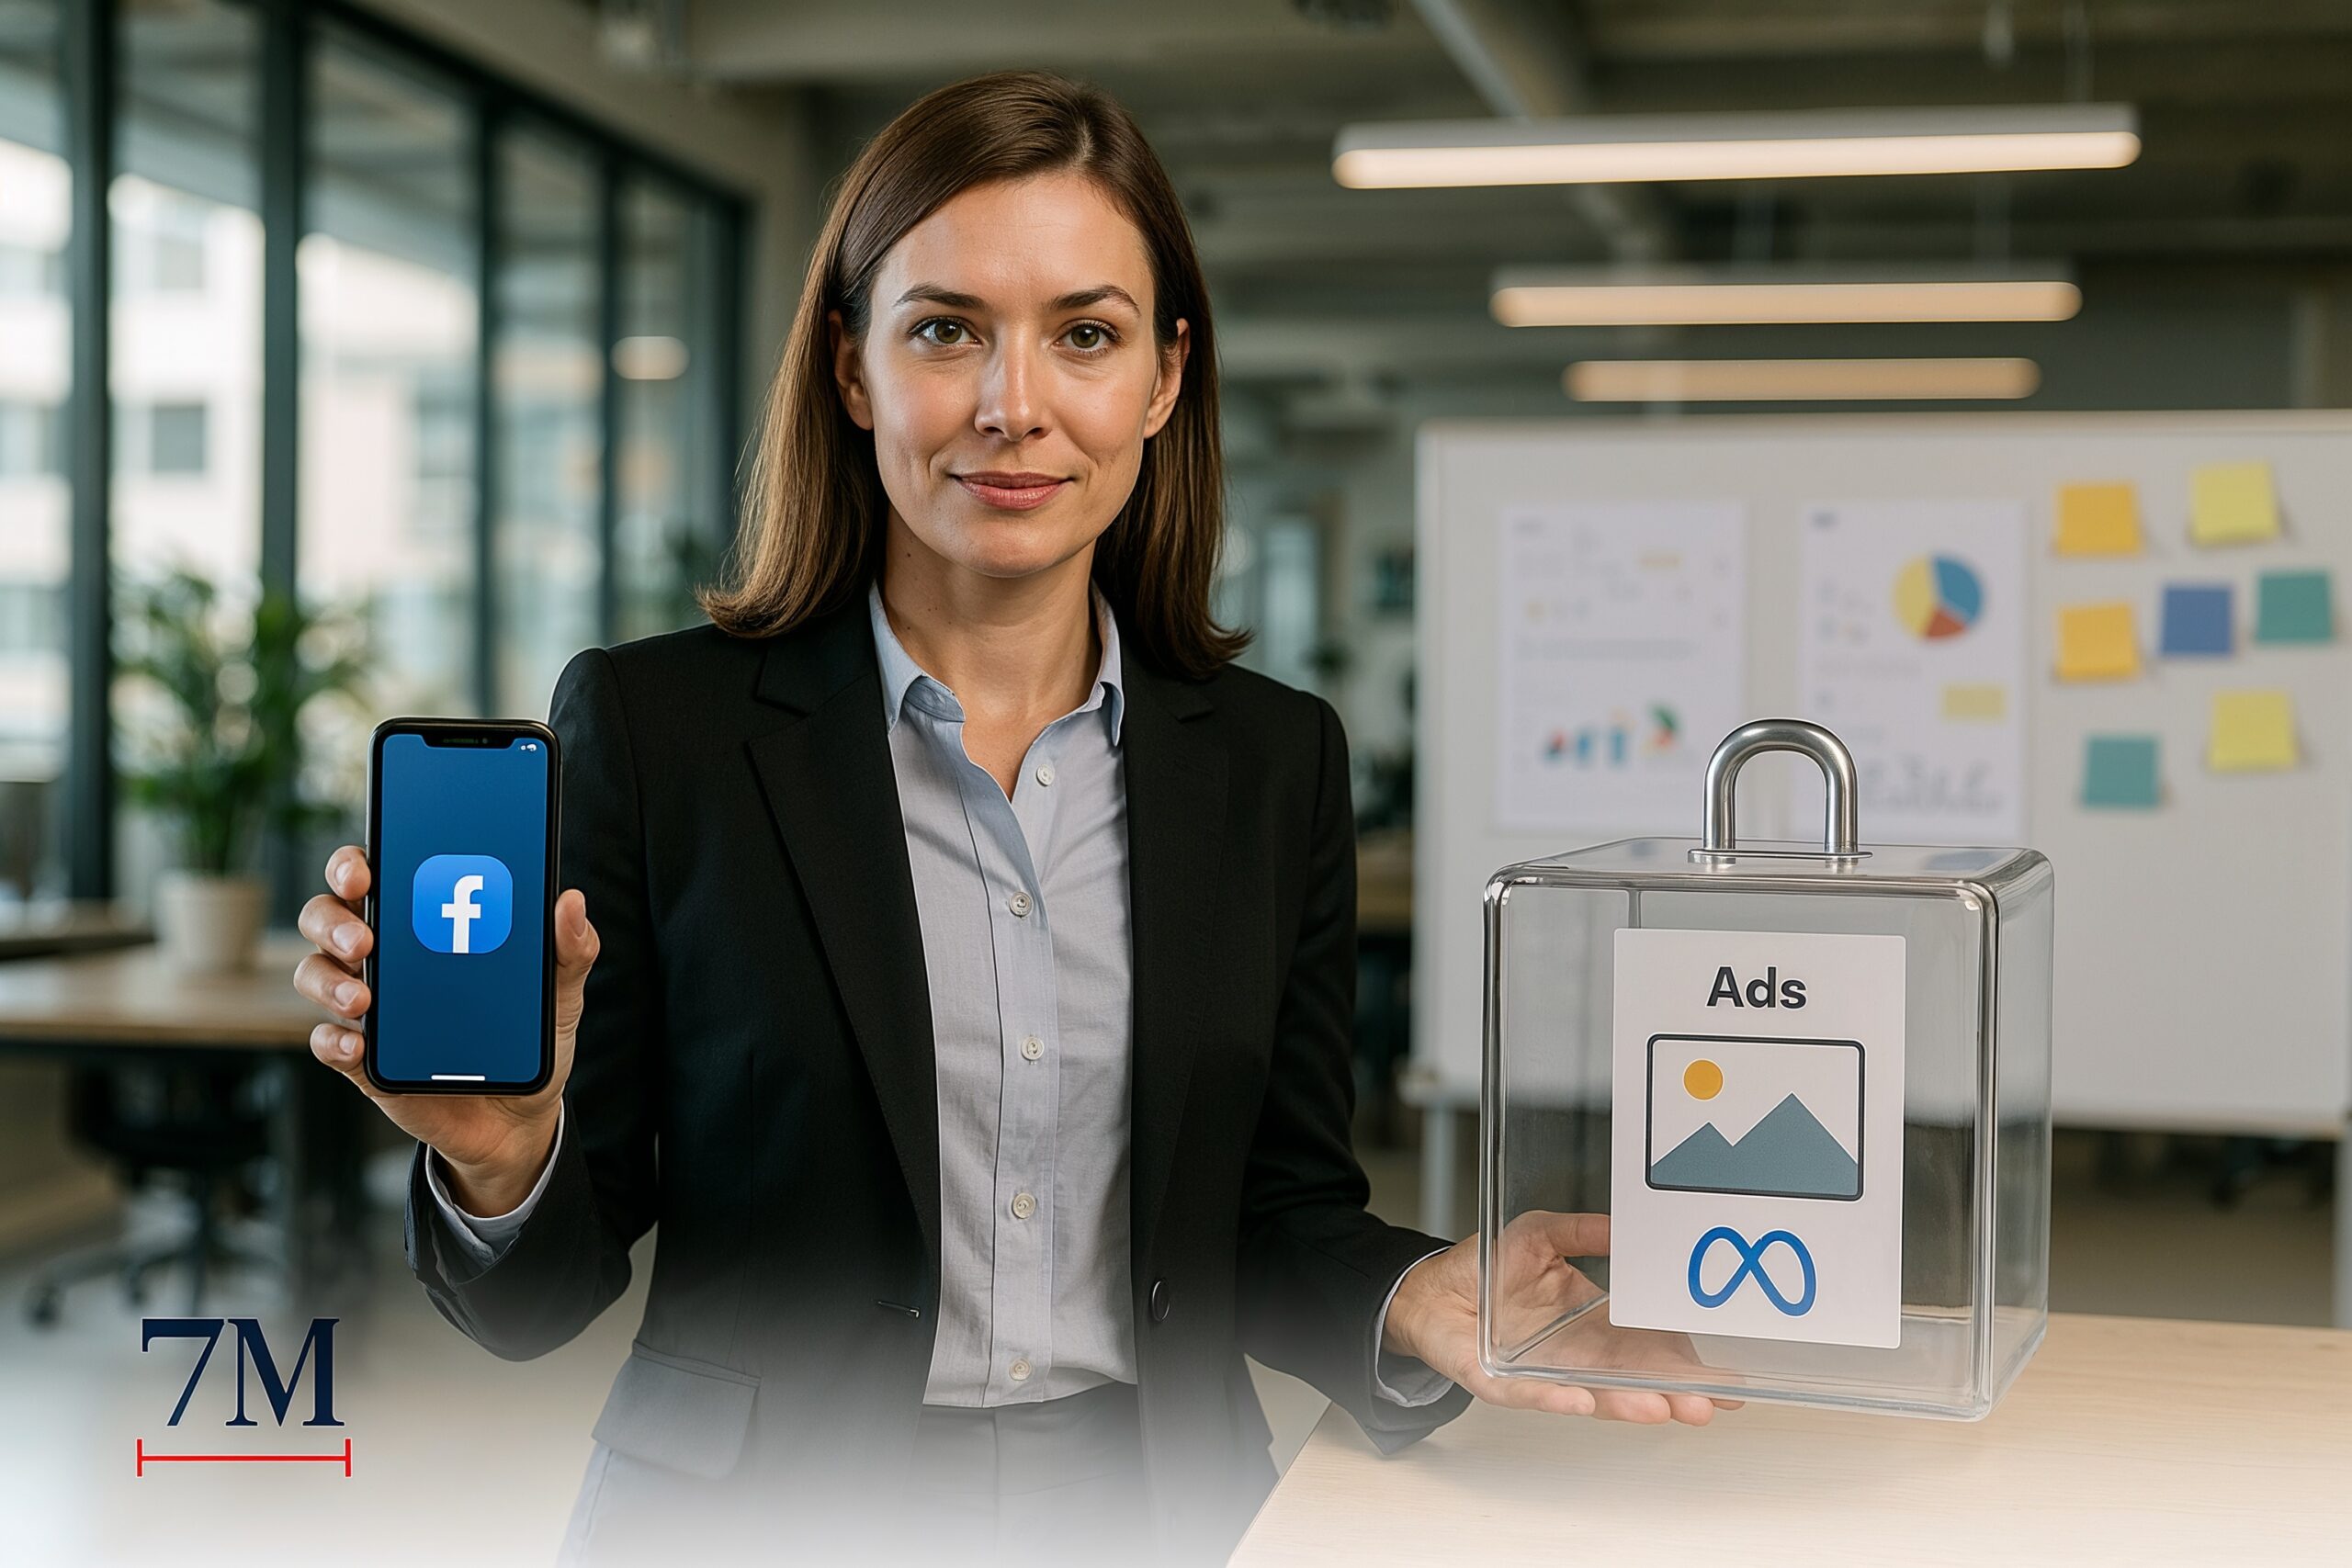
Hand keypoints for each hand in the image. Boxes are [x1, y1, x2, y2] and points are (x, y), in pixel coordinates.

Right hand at [291, 844, 597, 1212]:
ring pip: (316, 974)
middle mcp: (385, 958)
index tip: (365, 871)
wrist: (518, 1115)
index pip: (373, 876)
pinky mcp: (364, 1059)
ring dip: (329, 980)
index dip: (354, 866)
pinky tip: (359, 1045)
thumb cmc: (527, 1036)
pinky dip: (334, 1041)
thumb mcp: (558, 991)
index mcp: (423, 925)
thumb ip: (569, 948)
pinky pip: (327, 1043)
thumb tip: (571, 902)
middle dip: (333, 920)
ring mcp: (370, 1008)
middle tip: (365, 939)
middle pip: (327, 918)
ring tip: (363, 998)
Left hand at [1382, 1211, 1741, 1424]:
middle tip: (1710, 1402)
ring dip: (1629, 1402)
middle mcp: (1576, 1353)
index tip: (1720, 1371)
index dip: (1682, 1358)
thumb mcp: (1540, 1233)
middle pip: (1632, 1377)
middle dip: (1672, 1391)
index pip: (1648, 1344)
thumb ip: (1583, 1231)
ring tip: (1666, 1408)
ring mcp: (1543, 1372)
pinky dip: (1556, 1398)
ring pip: (1594, 1393)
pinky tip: (1583, 1403)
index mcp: (1593, 1320)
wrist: (1431, 1288)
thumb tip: (1627, 1227)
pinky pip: (1531, 1393)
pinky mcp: (1501, 1381)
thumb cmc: (1486, 1265)